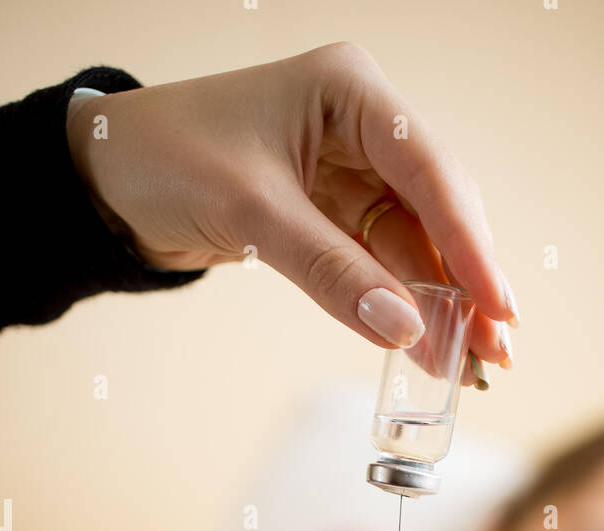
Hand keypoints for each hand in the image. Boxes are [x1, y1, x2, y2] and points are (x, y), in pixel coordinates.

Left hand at [66, 44, 516, 372]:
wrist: (107, 179)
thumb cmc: (167, 159)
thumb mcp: (254, 213)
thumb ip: (332, 272)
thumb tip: (403, 329)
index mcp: (351, 92)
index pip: (428, 171)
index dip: (468, 244)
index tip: (496, 305)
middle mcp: (362, 127)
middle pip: (437, 211)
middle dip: (467, 283)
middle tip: (496, 349)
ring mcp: (352, 172)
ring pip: (416, 246)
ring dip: (442, 306)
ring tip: (471, 365)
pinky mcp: (333, 214)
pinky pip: (382, 265)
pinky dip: (403, 307)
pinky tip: (429, 347)